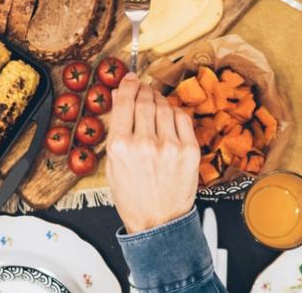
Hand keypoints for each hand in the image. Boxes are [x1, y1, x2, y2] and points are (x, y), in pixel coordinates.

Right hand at [105, 72, 200, 233]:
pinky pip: (182, 117)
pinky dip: (174, 112)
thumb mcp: (112, 165)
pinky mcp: (189, 150)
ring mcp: (169, 146)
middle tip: (142, 88)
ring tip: (154, 102)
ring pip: (164, 105)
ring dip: (158, 99)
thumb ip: (117, 130)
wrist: (158, 222)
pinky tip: (169, 116)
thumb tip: (122, 99)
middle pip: (145, 100)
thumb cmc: (134, 197)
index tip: (129, 78)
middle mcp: (145, 143)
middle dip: (142, 90)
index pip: (124, 102)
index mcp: (120, 146)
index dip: (127, 85)